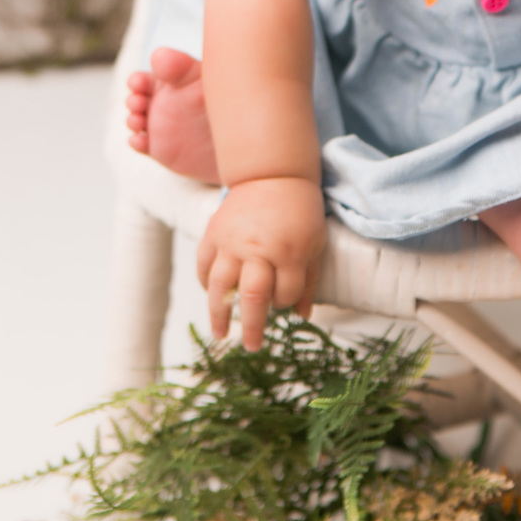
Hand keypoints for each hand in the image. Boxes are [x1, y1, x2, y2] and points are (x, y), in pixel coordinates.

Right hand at [196, 177, 325, 348]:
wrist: (272, 173)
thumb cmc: (300, 210)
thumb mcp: (316, 242)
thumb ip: (309, 280)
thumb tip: (302, 316)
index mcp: (290, 252)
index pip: (285, 294)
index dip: (286, 303)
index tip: (285, 302)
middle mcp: (259, 250)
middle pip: (252, 298)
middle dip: (252, 327)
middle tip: (252, 346)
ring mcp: (232, 242)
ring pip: (220, 286)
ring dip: (219, 314)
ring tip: (221, 334)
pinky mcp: (214, 233)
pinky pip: (204, 265)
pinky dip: (205, 283)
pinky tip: (212, 296)